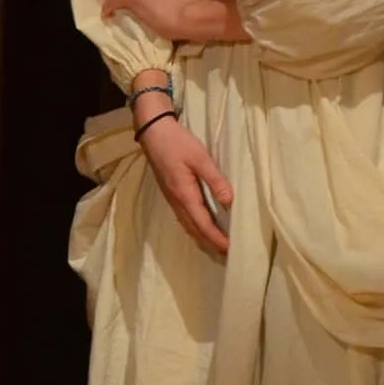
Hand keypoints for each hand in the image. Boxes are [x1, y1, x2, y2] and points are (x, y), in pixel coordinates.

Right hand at [137, 110, 233, 257]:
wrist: (153, 131)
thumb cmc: (177, 142)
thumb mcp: (200, 158)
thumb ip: (215, 180)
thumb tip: (230, 202)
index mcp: (185, 195)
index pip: (203, 224)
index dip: (217, 239)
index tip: (230, 249)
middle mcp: (176, 201)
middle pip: (195, 230)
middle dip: (211, 243)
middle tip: (228, 253)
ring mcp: (171, 198)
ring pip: (188, 225)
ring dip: (203, 237)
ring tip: (217, 243)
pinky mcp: (171, 193)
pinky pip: (184, 217)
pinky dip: (195, 227)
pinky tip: (202, 225)